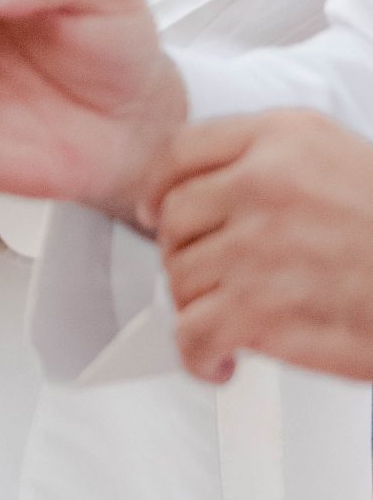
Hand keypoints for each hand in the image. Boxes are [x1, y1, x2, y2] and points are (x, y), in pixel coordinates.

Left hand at [152, 111, 372, 384]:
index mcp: (283, 138)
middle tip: (206, 278)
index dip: (161, 190)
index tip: (156, 211)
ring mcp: (260, 245)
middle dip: (183, 255)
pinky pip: (194, 334)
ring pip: (181, 278)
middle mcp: (264, 183)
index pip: (182, 153)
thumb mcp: (343, 159)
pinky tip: (218, 361)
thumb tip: (217, 189)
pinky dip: (198, 356)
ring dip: (197, 308)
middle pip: (175, 218)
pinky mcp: (263, 309)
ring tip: (226, 321)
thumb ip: (277, 161)